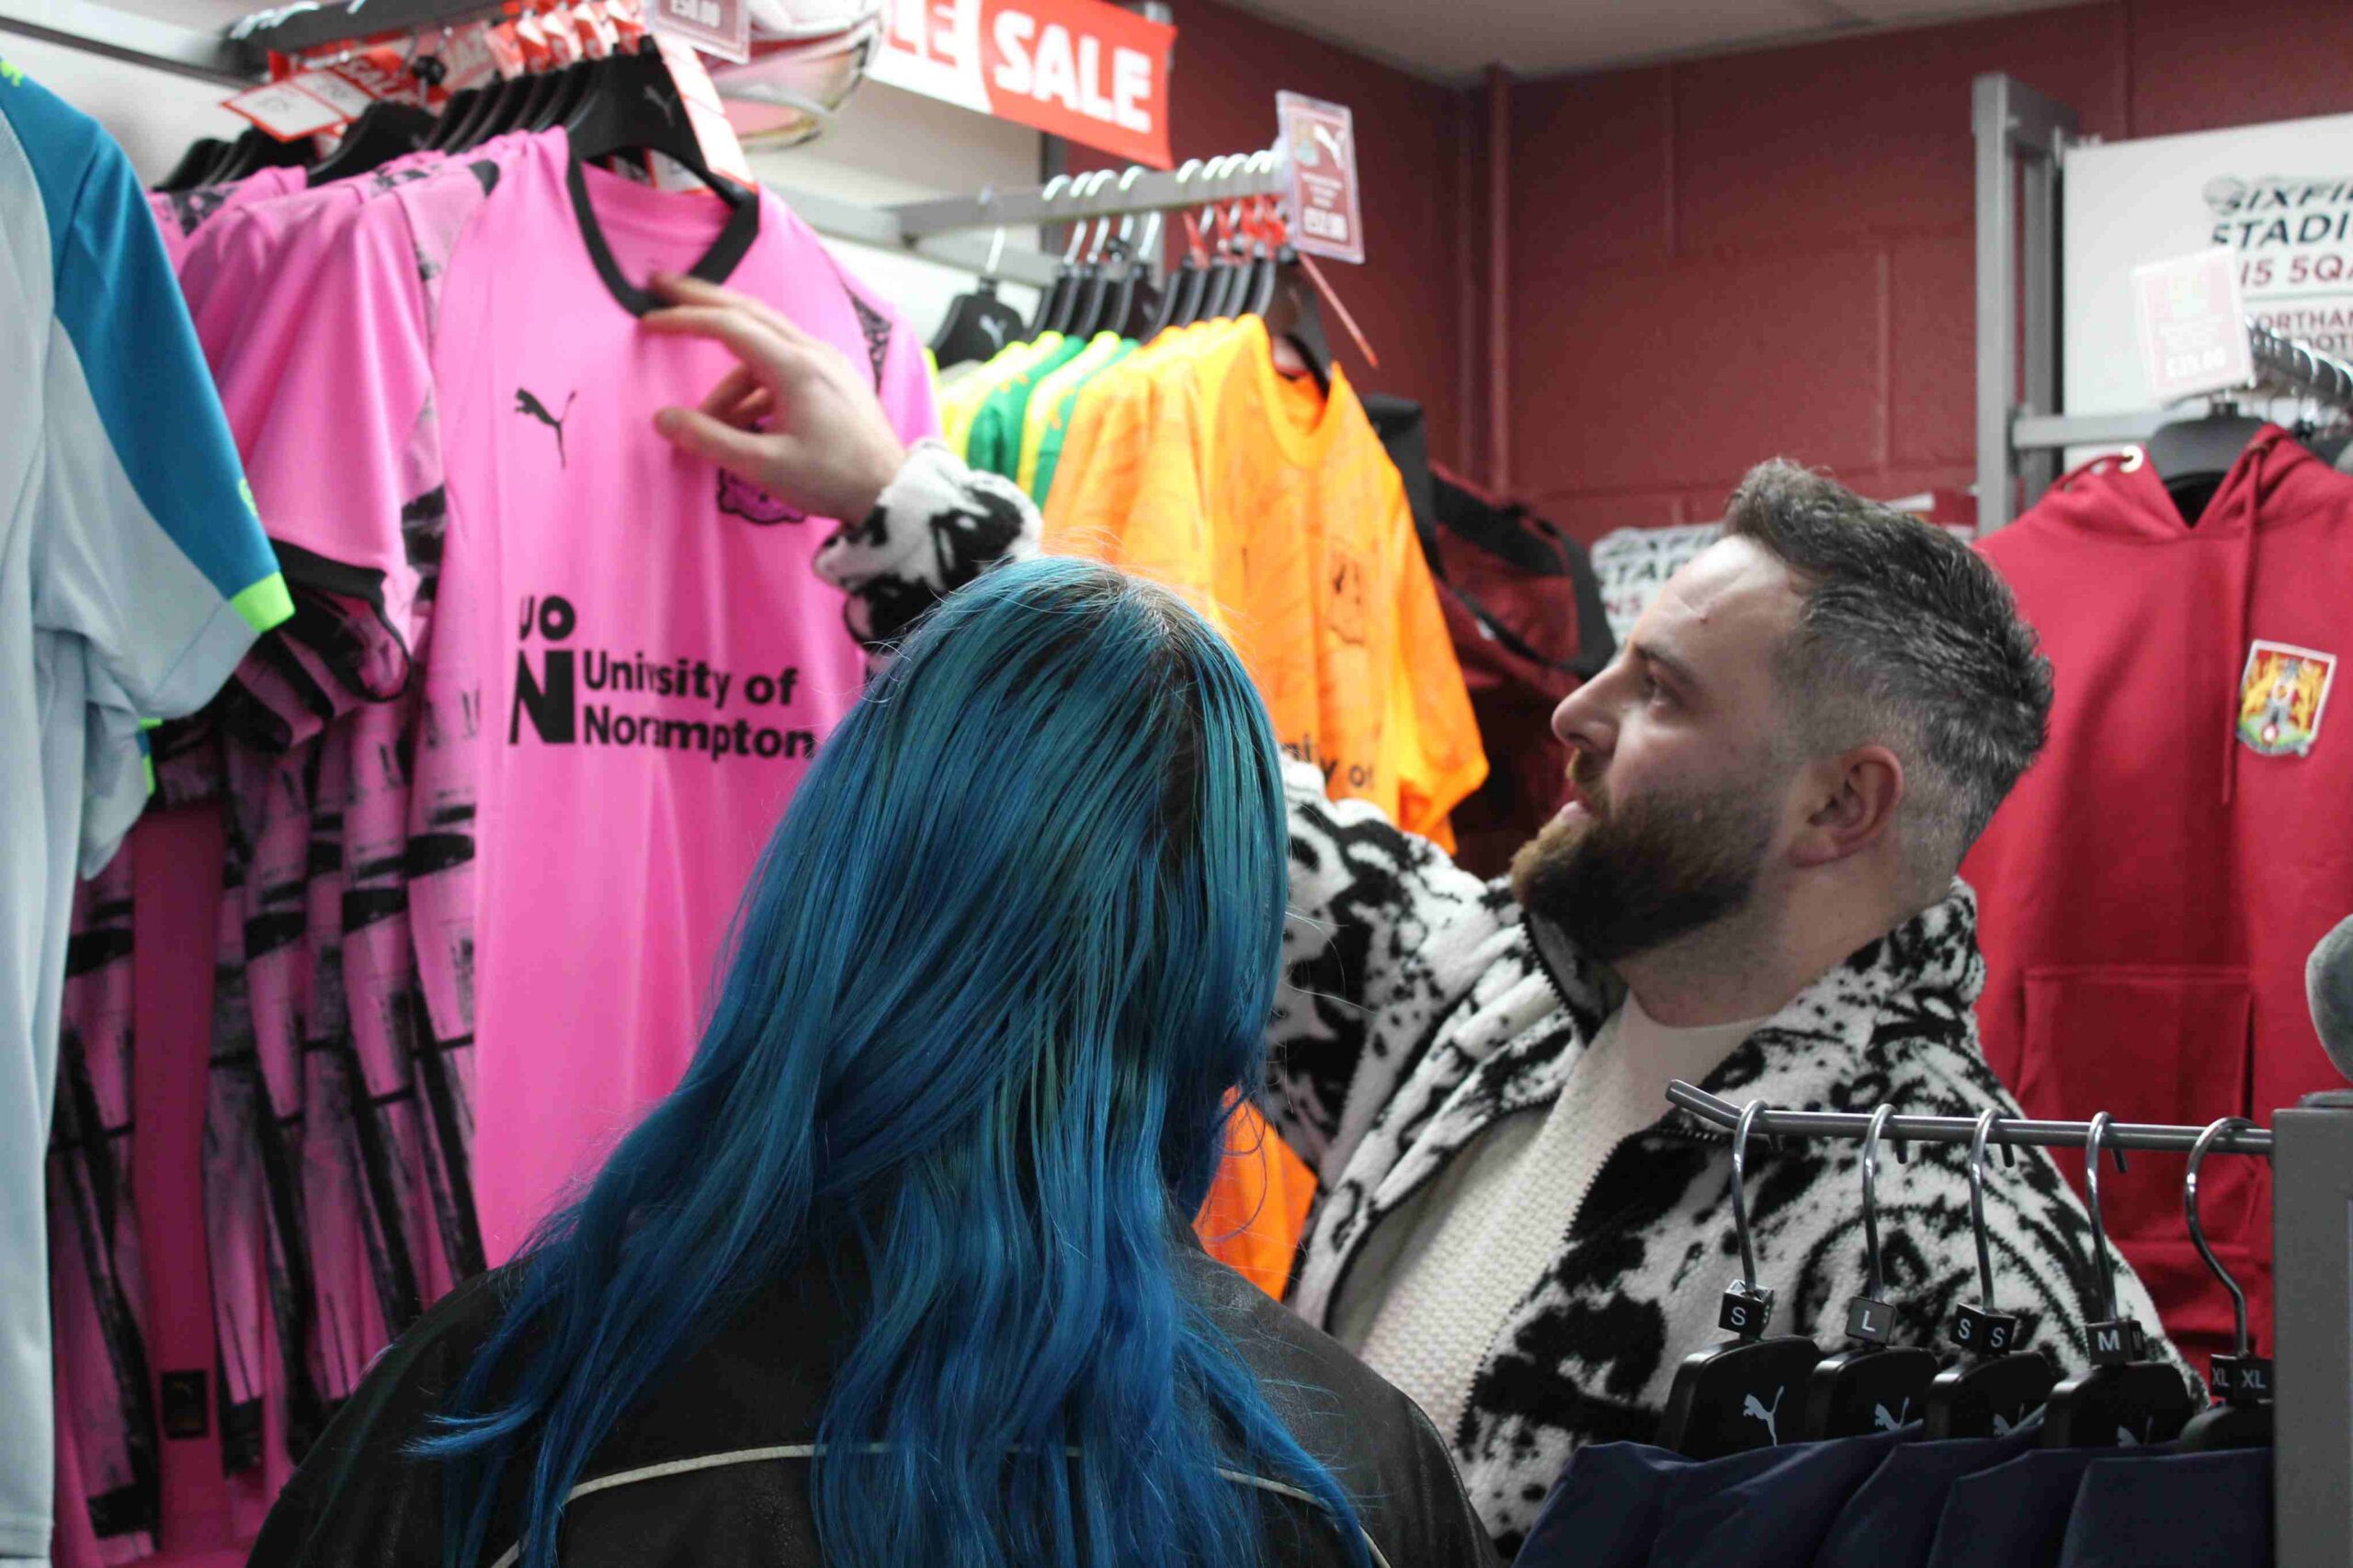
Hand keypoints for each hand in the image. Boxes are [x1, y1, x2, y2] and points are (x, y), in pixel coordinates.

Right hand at [642, 272, 908, 521]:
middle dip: (701, 300)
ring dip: (728, 375)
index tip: (647, 320)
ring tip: (707, 421)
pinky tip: (744, 423)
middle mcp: (812, 352)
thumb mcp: (765, 466)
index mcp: (796, 366)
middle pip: (747, 312)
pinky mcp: (833, 378)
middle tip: (660, 287)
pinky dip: (754, 386)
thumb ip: (710, 439)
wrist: (893, 493)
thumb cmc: (834, 481)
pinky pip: (782, 366)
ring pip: (763, 345)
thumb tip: (662, 419)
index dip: (683, 319)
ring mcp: (826, 362)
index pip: (728, 326)